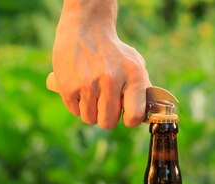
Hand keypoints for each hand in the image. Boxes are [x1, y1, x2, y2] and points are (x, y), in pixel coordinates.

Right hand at [52, 8, 149, 128]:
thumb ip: (143, 90)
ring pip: (90, 119)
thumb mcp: (135, 64)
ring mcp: (88, 84)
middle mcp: (111, 80)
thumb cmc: (114, 53)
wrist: (85, 29)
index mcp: (133, 75)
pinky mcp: (68, 86)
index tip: (126, 115)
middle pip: (108, 122)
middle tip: (105, 102)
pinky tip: (80, 87)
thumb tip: (146, 118)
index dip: (130, 120)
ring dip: (91, 111)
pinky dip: (77, 104)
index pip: (135, 116)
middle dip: (107, 117)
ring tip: (92, 93)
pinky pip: (75, 111)